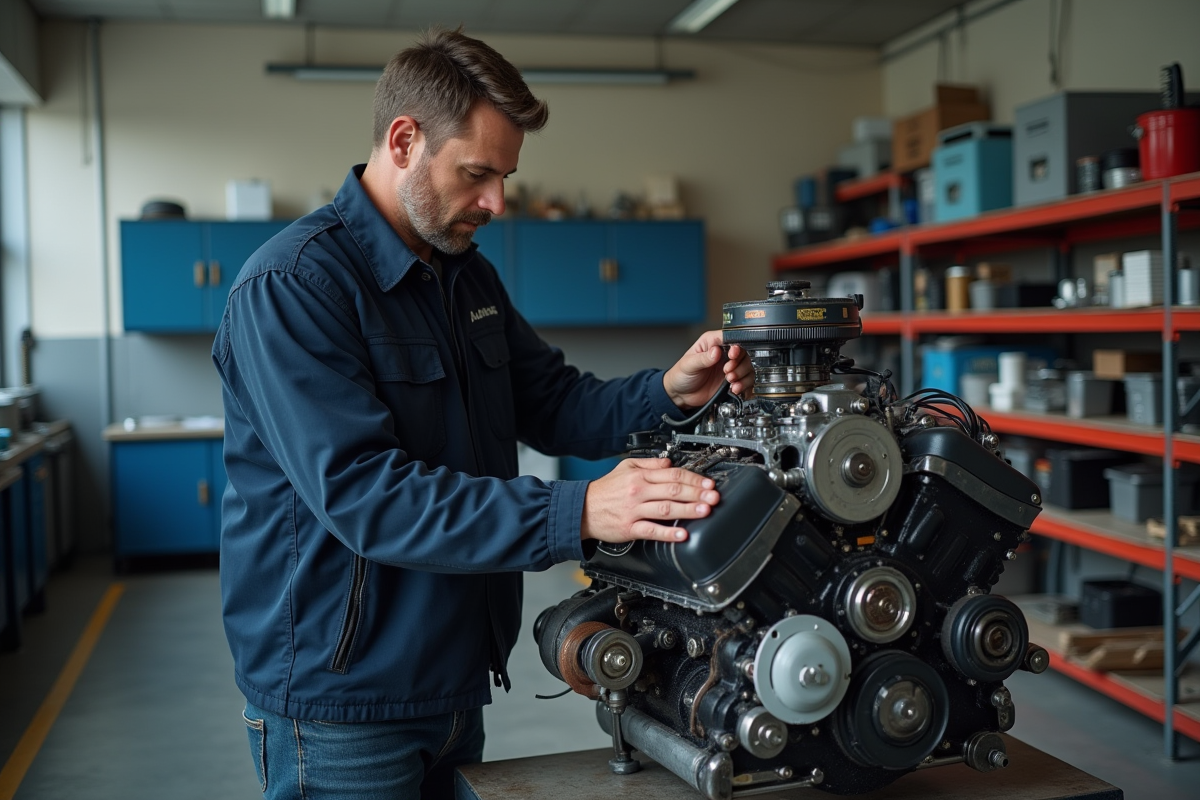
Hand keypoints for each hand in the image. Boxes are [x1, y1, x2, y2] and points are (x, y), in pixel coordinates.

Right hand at [581, 458, 718, 542]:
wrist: (581, 509)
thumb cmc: (604, 490)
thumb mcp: (625, 468)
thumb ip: (649, 464)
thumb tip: (669, 462)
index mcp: (640, 476)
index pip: (673, 475)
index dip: (694, 478)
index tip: (708, 483)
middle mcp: (639, 491)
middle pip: (673, 490)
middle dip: (697, 493)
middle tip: (714, 496)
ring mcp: (635, 510)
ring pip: (666, 508)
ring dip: (688, 510)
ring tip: (705, 511)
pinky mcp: (630, 528)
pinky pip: (651, 530)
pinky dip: (668, 533)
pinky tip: (682, 534)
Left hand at [663, 330, 753, 409]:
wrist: (680, 395)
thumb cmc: (681, 375)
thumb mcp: (688, 365)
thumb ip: (703, 358)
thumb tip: (716, 351)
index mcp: (711, 343)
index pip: (730, 338)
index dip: (735, 346)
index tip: (732, 355)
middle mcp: (723, 353)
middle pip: (743, 353)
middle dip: (739, 364)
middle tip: (728, 372)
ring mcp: (728, 367)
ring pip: (747, 367)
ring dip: (742, 375)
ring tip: (730, 381)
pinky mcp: (732, 380)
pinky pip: (746, 381)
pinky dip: (744, 385)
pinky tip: (735, 388)